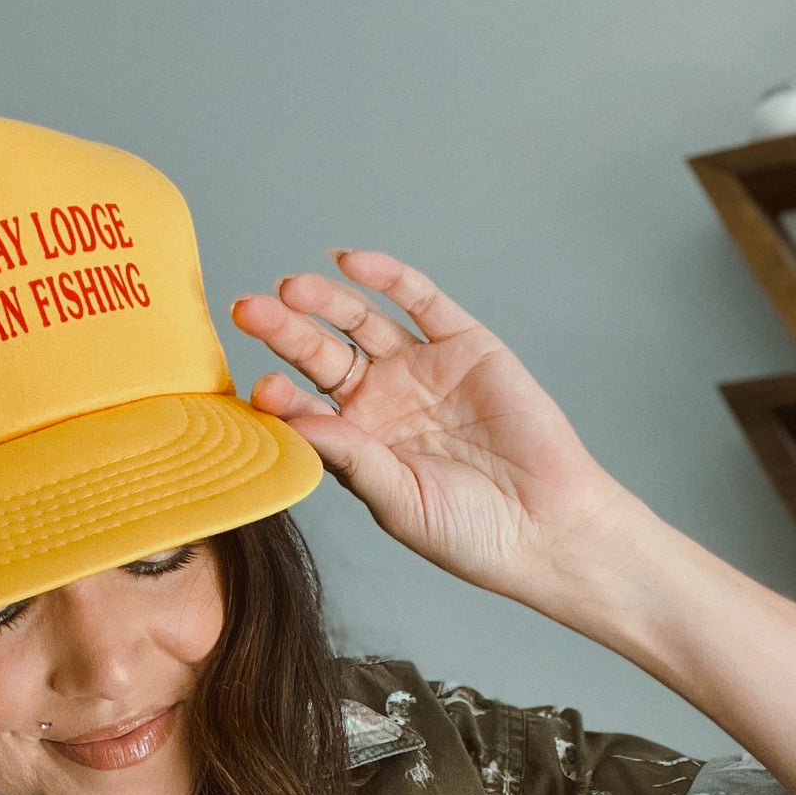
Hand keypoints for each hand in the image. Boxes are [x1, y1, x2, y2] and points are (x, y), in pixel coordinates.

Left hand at [231, 250, 650, 610]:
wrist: (544, 526)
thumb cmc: (467, 532)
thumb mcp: (398, 500)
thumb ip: (352, 458)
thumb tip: (298, 421)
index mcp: (356, 443)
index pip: (303, 408)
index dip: (280, 396)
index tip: (260, 389)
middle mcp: (381, 400)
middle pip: (321, 355)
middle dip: (285, 332)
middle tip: (251, 312)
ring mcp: (420, 368)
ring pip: (361, 322)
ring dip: (326, 300)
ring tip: (293, 288)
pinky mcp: (463, 344)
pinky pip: (419, 300)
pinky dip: (387, 276)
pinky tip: (349, 262)